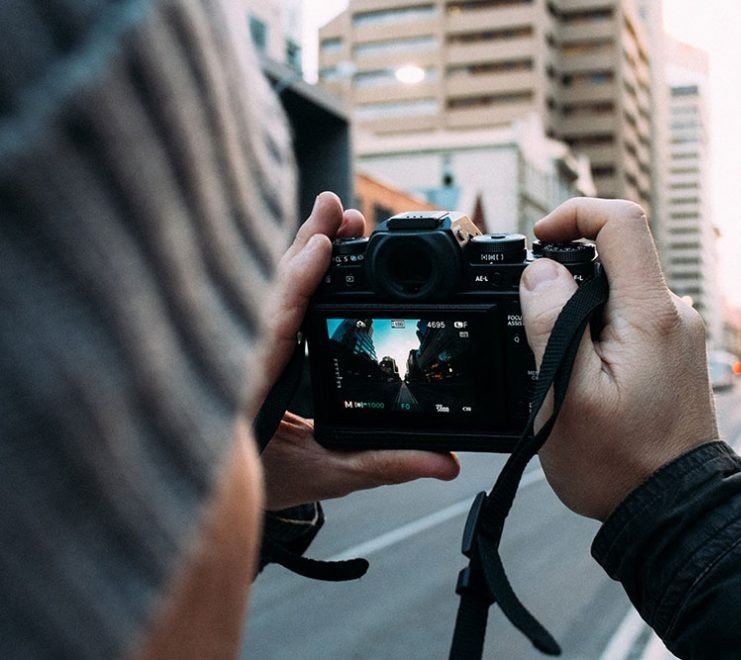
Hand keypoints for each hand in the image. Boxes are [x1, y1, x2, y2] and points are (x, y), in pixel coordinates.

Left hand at [252, 192, 459, 509]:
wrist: (215, 498)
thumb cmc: (263, 486)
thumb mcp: (328, 475)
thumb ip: (386, 464)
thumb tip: (444, 462)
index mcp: (248, 389)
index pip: (270, 326)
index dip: (295, 283)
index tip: (321, 246)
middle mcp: (239, 359)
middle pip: (269, 290)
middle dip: (306, 245)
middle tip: (340, 212)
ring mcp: (241, 349)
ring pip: (265, 290)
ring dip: (302, 252)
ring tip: (337, 222)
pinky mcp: (251, 346)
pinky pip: (269, 301)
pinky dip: (293, 272)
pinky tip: (315, 253)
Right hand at [518, 198, 717, 520]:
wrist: (672, 510)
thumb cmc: (620, 464)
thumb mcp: (567, 395)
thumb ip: (551, 323)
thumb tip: (541, 272)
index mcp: (650, 313)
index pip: (622, 222)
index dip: (574, 214)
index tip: (540, 240)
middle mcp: (672, 314)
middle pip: (614, 257)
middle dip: (567, 279)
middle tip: (537, 330)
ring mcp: (676, 333)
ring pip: (617, 292)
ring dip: (580, 313)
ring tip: (563, 370)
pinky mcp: (672, 353)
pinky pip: (629, 319)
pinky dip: (598, 332)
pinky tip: (586, 379)